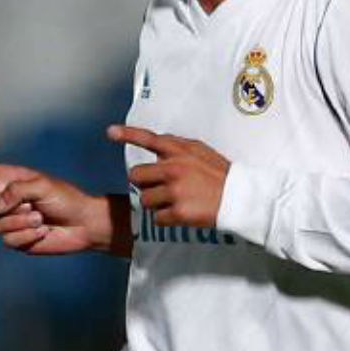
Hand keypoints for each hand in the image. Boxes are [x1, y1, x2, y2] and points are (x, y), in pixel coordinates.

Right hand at [0, 158, 117, 254]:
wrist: (82, 224)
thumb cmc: (65, 197)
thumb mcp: (41, 185)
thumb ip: (14, 190)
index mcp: (6, 178)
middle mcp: (2, 198)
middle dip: (1, 206)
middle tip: (28, 205)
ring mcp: (7, 220)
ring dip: (18, 223)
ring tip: (40, 218)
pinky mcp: (15, 239)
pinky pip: (8, 240)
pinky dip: (26, 236)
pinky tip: (42, 231)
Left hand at [107, 124, 229, 227]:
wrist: (239, 198)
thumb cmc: (220, 175)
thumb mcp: (201, 151)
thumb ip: (178, 147)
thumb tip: (157, 145)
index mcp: (179, 151)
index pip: (149, 139)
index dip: (127, 134)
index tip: (110, 132)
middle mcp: (174, 169)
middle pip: (136, 175)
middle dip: (144, 183)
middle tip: (160, 187)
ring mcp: (175, 191)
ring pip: (144, 199)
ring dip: (155, 203)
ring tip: (175, 200)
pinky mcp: (178, 212)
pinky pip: (156, 218)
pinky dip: (166, 218)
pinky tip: (181, 212)